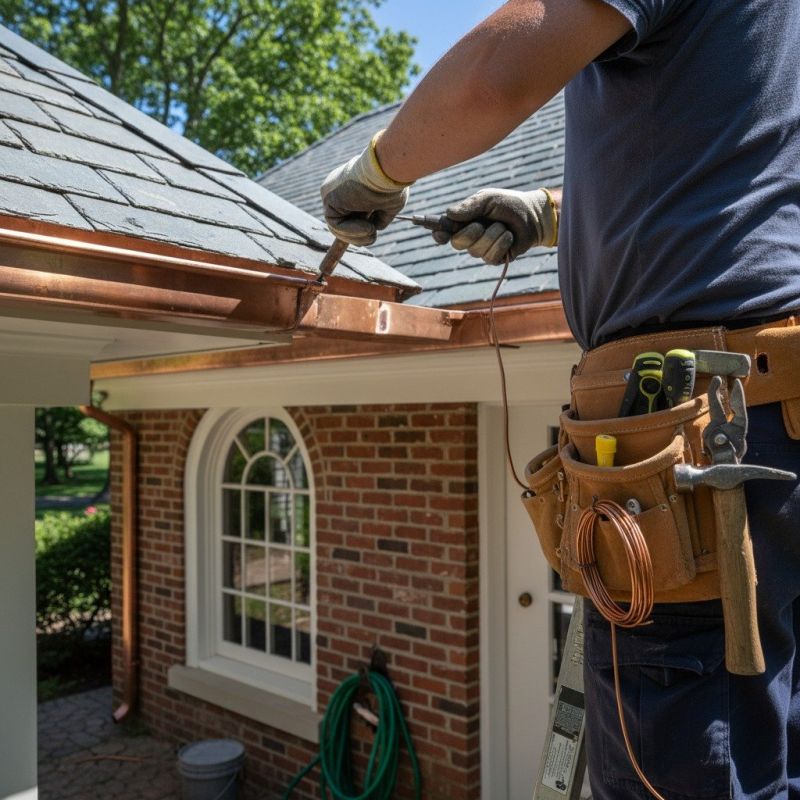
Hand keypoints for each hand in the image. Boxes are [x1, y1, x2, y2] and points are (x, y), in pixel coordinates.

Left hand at [320, 131, 411, 245]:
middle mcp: (337, 188)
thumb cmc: (391, 184)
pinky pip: (335, 224)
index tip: (371, 235)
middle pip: (341, 221)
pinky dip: (352, 232)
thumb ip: (380, 215)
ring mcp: (331, 192)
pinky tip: (367, 228)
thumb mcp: (389, 204)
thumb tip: (375, 228)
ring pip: (336, 227)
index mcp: (351, 186)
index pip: (349, 212)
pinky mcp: (328, 198)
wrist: (388, 170)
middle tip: (372, 237)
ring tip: (372, 232)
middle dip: (357, 236)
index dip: (358, 229)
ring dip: (356, 236)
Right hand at [433, 188, 557, 263]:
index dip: (438, 234)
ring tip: (503, 227)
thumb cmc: (508, 204)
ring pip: (476, 250)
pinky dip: (502, 243)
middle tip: (482, 224)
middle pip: (457, 243)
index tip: (439, 233)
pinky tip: (509, 237)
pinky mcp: (494, 259)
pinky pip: (491, 256)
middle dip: (470, 232)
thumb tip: (448, 214)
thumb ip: (469, 206)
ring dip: (492, 235)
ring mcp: (481, 250)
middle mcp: (469, 238)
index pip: (443, 231)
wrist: (532, 216)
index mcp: (463, 222)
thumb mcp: (488, 199)